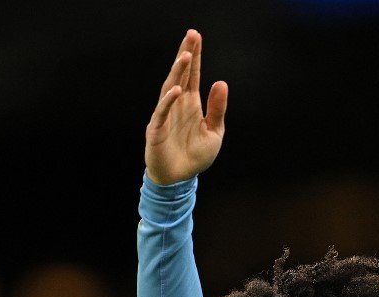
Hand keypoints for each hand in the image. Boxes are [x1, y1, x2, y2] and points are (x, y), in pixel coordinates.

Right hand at [144, 29, 228, 184]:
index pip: (192, 75)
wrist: (180, 179)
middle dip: (186, 55)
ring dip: (177, 72)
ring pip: (170, 88)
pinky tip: (177, 89)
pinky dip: (169, 101)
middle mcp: (177, 105)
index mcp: (191, 104)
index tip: (197, 37)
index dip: (195, 57)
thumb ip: (217, 109)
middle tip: (191, 35)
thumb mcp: (214, 132)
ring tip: (185, 55)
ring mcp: (166, 116)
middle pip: (180, 75)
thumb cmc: (195, 156)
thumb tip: (221, 82)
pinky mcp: (157, 130)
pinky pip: (162, 112)